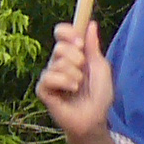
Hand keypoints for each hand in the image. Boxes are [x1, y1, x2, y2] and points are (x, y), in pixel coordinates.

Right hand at [37, 22, 114, 139]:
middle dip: (76, 59)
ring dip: (74, 76)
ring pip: (57, 64)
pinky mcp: (43, 89)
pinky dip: (64, 83)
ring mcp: (49, 76)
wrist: (94, 119)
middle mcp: (58, 62)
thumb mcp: (101, 68)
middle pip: (59, 47)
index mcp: (71, 54)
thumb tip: (92, 24)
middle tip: (83, 72)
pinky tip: (71, 91)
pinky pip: (49, 77)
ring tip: (79, 87)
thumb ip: (93, 47)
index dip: (68, 33)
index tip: (80, 42)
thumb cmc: (99, 95)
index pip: (61, 33)